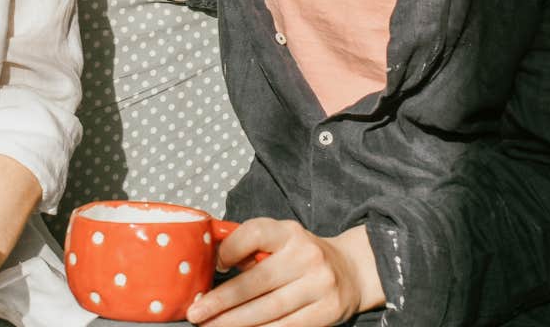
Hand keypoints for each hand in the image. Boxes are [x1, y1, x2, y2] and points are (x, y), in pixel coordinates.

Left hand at [186, 220, 380, 326]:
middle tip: (197, 313)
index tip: (215, 266)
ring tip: (212, 326)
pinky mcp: (327, 311)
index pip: (255, 233)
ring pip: (269, 309)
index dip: (231, 249)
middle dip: (222, 301)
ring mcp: (319, 285)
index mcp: (290, 232)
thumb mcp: (282, 240)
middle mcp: (306, 256)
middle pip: (257, 281)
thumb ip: (253, 249)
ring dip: (236, 321)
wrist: (352, 270)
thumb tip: (212, 264)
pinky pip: (287, 326)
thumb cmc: (304, 255)